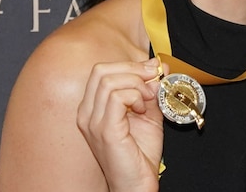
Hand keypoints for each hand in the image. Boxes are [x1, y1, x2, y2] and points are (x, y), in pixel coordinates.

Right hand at [76, 58, 165, 191]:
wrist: (137, 183)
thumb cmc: (139, 152)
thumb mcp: (148, 113)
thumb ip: (151, 90)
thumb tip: (158, 66)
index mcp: (92, 107)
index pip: (102, 70)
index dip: (131, 65)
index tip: (153, 71)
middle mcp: (87, 113)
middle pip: (101, 70)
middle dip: (133, 69)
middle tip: (153, 80)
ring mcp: (93, 122)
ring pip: (109, 81)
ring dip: (137, 84)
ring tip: (148, 99)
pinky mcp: (105, 130)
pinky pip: (117, 97)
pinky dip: (136, 96)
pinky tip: (144, 109)